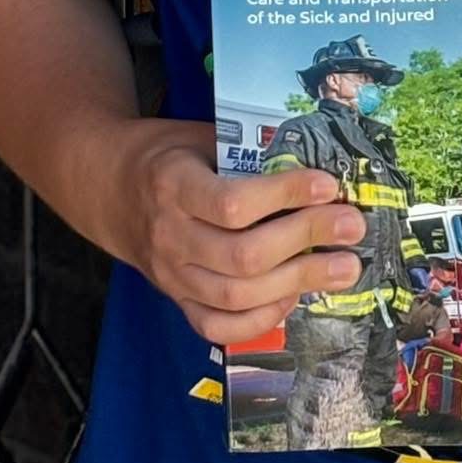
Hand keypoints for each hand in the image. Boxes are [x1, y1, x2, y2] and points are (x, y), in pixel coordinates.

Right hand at [108, 119, 367, 345]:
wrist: (109, 187)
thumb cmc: (166, 154)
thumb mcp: (200, 136)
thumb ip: (247, 151)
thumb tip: (318, 161)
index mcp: (173, 184)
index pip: (232, 203)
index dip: (285, 196)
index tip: (328, 185)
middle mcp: (169, 236)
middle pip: (243, 256)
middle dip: (306, 241)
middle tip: (352, 227)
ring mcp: (171, 275)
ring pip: (236, 295)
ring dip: (298, 281)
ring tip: (344, 267)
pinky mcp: (176, 299)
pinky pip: (218, 326)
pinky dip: (261, 318)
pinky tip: (294, 297)